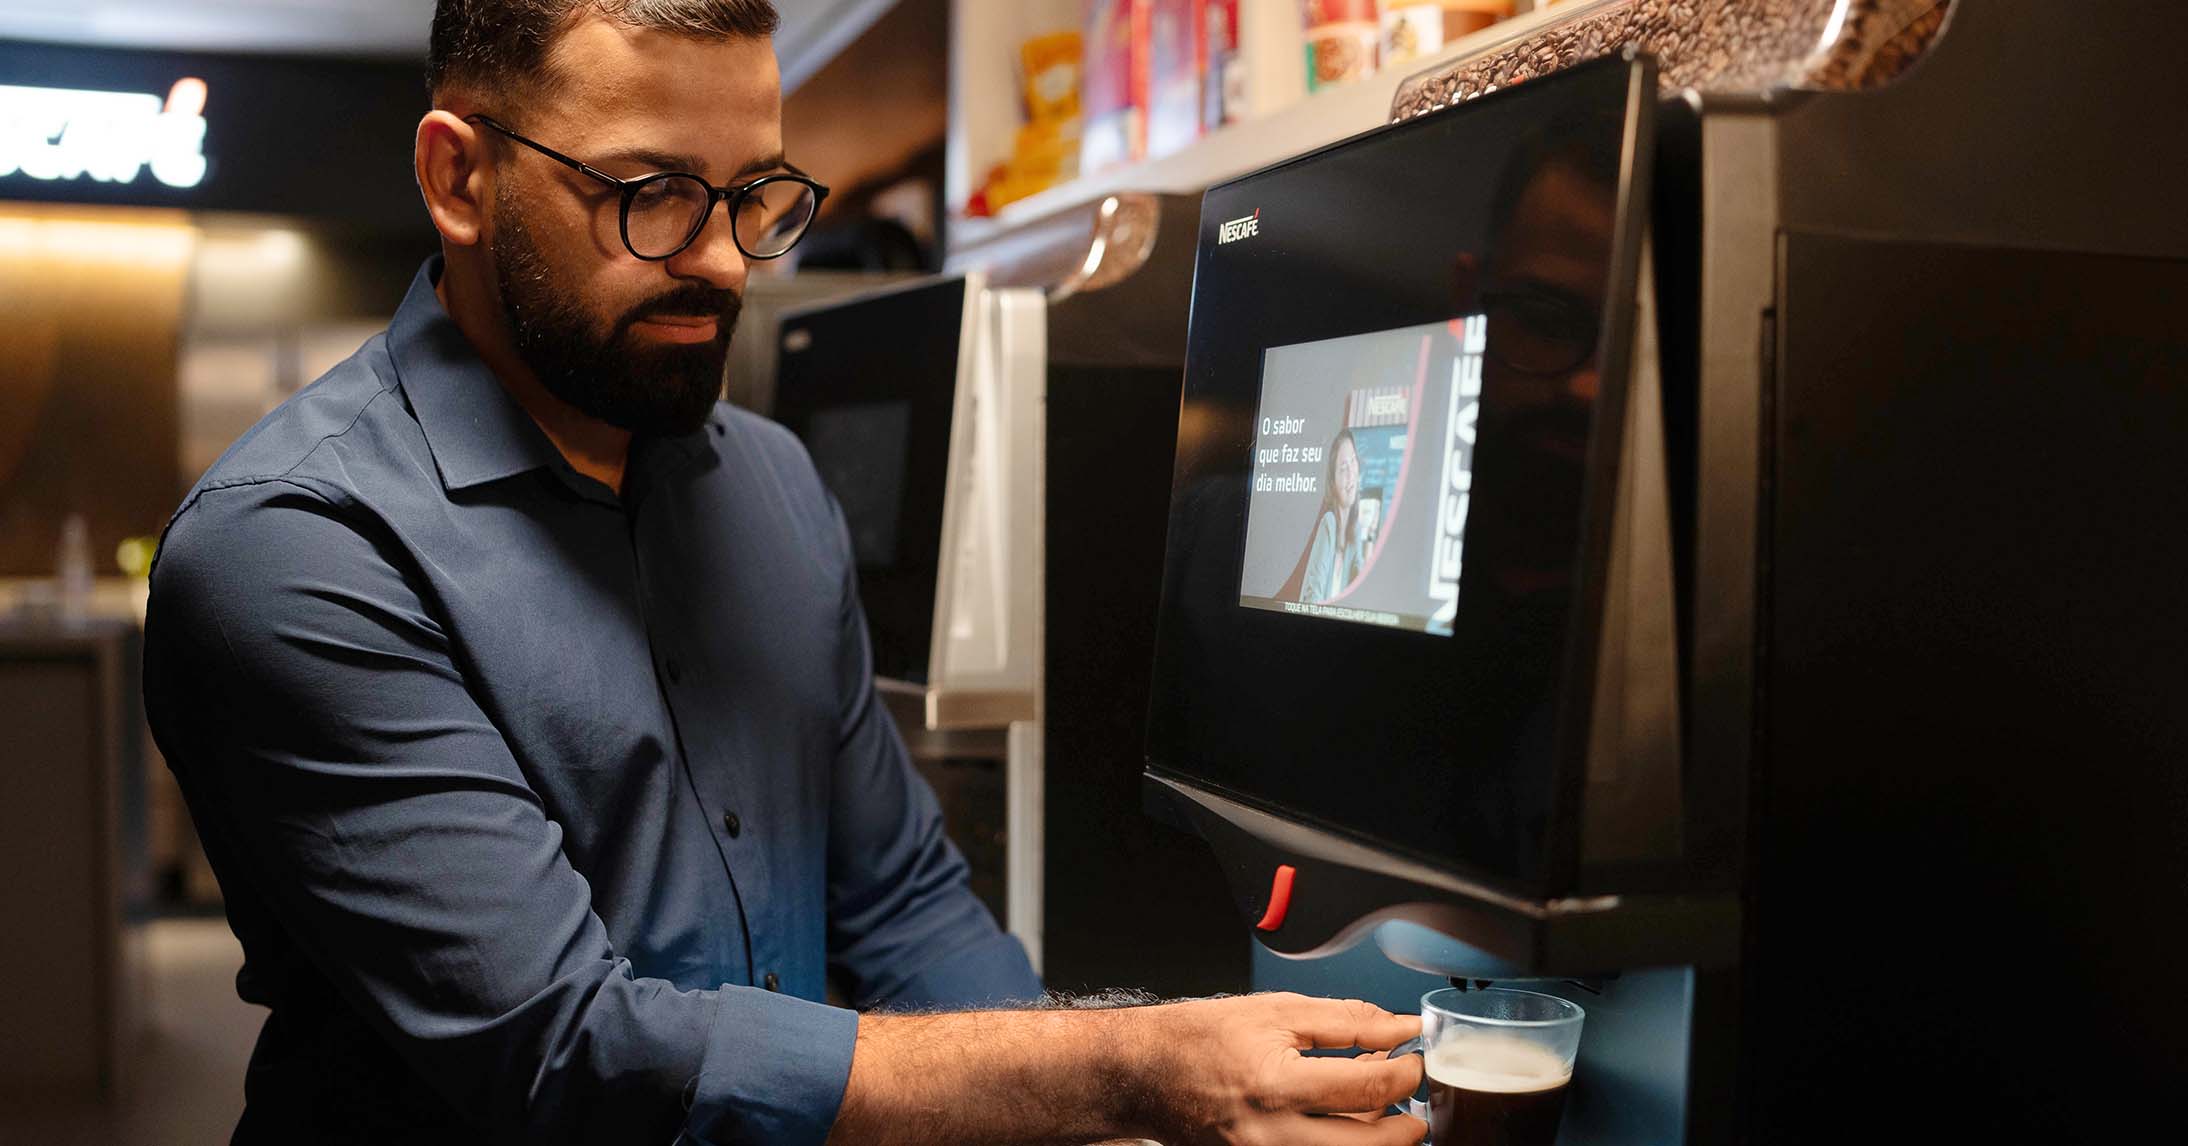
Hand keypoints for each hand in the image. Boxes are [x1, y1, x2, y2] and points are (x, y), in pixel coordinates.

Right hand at [1130, 993, 1425, 1145]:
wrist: (1144, 1075)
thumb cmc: (1202, 1037)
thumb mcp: (1276, 1012)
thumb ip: (1347, 1021)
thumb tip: (1401, 1028)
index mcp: (1275, 1083)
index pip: (1369, 1088)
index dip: (1407, 1073)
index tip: (1414, 1059)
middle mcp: (1270, 1135)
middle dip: (1406, 1126)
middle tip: (1413, 1103)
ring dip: (1376, 1142)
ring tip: (1378, 1114)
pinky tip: (1343, 1124)